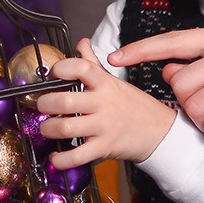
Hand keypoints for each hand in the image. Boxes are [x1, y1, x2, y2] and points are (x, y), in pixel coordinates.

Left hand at [33, 38, 176, 169]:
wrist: (161, 132)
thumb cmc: (136, 106)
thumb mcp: (116, 81)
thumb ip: (94, 63)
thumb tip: (82, 43)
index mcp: (105, 85)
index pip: (82, 68)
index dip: (62, 67)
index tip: (54, 72)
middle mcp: (103, 104)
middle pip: (65, 101)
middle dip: (45, 104)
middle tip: (42, 105)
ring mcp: (103, 127)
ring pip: (65, 128)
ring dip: (48, 129)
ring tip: (47, 128)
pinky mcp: (103, 148)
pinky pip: (77, 156)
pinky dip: (60, 159)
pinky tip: (56, 156)